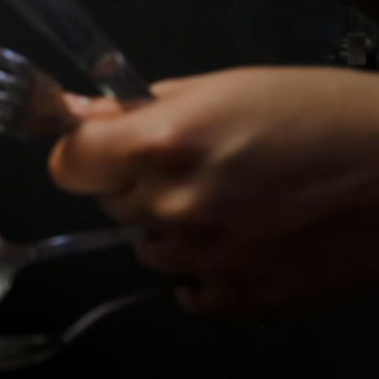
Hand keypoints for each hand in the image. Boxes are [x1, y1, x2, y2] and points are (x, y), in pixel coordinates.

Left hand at [49, 66, 378, 313]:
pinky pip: (190, 293)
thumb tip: (75, 111)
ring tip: (227, 201)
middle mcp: (174, 206)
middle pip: (110, 204)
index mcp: (161, 145)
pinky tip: (240, 242)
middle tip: (190, 164)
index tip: (105, 148)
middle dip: (135, 183)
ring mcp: (208, 259)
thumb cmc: (316, 109)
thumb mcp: (222, 87)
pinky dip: (203, 273)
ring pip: (148, 249)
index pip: (68, 165)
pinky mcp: (247, 297)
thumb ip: (141, 106)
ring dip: (170, 227)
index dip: (85, 153)